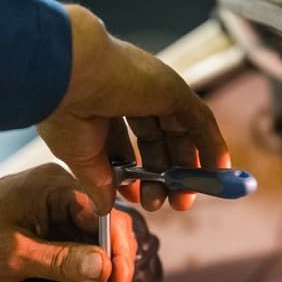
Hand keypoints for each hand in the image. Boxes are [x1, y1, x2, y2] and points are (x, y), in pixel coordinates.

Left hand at [0, 165, 136, 281]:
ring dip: (106, 279)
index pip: (107, 219)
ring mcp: (57, 207)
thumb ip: (62, 261)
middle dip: (117, 275)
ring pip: (97, 243)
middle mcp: (63, 191)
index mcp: (57, 187)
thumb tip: (106, 267)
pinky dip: (88, 274)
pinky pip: (80, 247)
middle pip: (108, 232)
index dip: (119, 259)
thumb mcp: (15, 255)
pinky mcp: (50, 224)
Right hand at [37, 5, 230, 213]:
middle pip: (156, 140)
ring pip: (179, 133)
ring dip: (186, 168)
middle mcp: (128, 96)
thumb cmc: (63, 109)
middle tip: (166, 204)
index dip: (134, 173)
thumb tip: (104, 206)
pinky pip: (199, 120)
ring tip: (185, 201)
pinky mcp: (173, 89)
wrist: (69, 74)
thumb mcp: (79, 156)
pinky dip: (211, 145)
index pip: (126, 144)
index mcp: (99, 107)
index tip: (136, 197)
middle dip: (162, 176)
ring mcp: (152, 91)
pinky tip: (218, 170)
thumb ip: (97, 181)